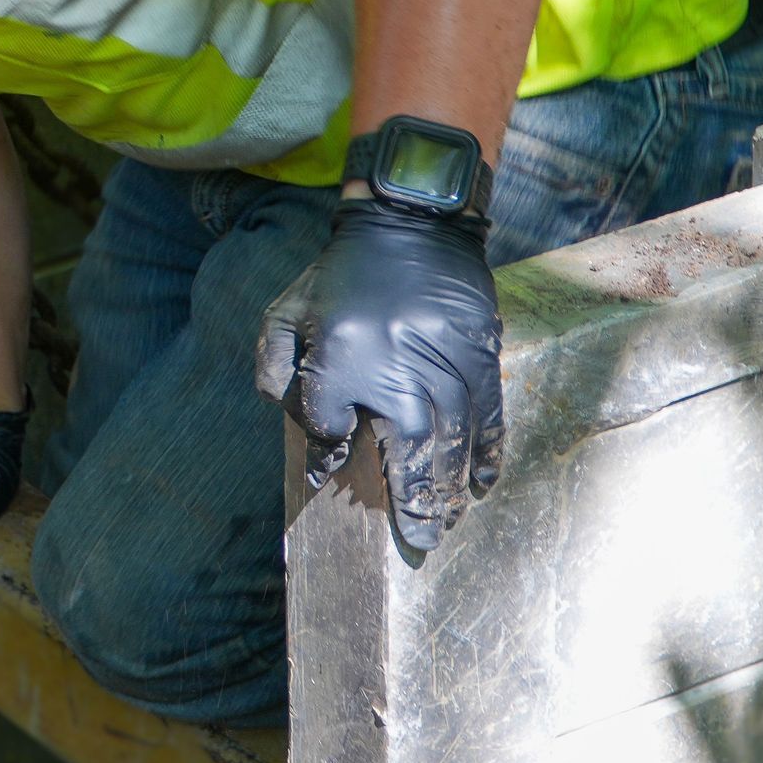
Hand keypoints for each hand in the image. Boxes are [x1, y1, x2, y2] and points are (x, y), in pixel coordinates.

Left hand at [255, 199, 502, 548]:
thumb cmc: (340, 275)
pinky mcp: (480, 354)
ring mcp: (444, 360)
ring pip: (452, 439)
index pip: (328, 423)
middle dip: (414, 498)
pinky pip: (487, 414)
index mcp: (340, 353)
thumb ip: (275, 369)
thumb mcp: (287, 312)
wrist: (409, 223)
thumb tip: (305, 433)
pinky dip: (486, 450)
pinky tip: (482, 482)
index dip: (327, 450)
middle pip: (409, 448)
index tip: (331, 467)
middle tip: (419, 539)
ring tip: (447, 520)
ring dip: (451, 486)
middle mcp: (395, 365)